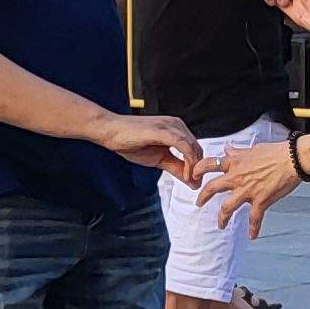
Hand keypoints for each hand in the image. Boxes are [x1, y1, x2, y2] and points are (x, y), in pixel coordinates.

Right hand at [91, 112, 206, 181]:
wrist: (111, 132)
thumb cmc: (131, 142)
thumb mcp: (158, 159)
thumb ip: (176, 168)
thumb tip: (191, 181)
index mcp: (176, 129)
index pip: (195, 148)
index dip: (198, 166)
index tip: (195, 182)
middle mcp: (177, 124)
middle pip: (197, 148)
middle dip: (198, 168)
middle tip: (195, 184)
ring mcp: (171, 126)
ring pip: (193, 147)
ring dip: (194, 167)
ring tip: (190, 181)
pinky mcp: (163, 130)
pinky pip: (183, 146)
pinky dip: (188, 161)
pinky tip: (184, 174)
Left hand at [197, 136, 306, 234]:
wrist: (292, 159)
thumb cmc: (276, 152)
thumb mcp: (253, 149)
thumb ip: (237, 151)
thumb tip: (227, 148)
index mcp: (235, 163)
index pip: (210, 164)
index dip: (198, 169)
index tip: (193, 174)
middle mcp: (237, 177)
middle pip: (212, 188)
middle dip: (202, 197)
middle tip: (198, 204)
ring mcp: (248, 191)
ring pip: (227, 207)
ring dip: (222, 218)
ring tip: (220, 225)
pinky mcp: (260, 201)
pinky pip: (254, 219)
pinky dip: (253, 229)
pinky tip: (252, 236)